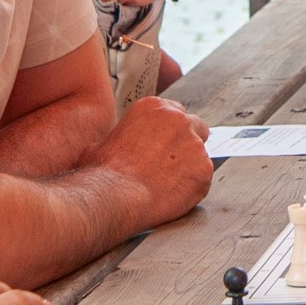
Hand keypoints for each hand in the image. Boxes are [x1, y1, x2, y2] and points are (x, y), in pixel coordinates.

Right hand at [81, 95, 212, 226]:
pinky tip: (172, 197)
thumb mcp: (101, 144)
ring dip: (188, 168)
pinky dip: (192, 188)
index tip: (165, 146)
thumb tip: (116, 147)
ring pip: (200, 155)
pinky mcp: (204, 169)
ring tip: (165, 186)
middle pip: (196, 128)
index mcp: (154, 108)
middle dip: (187, 145)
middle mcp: (179, 120)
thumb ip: (121, 138)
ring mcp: (195, 144)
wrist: (113, 197)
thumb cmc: (102, 174)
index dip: (171, 132)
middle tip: (171, 165)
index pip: (176, 112)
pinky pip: (203, 179)